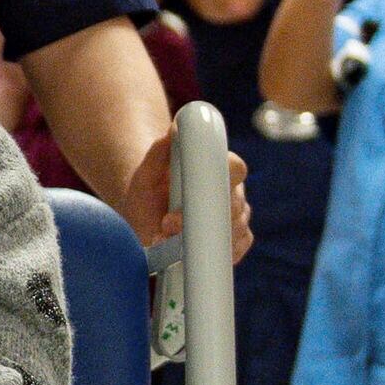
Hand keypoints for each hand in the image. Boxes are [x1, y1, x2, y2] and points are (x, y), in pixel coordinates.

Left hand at [117, 134, 254, 260]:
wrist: (148, 217)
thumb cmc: (148, 192)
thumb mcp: (146, 174)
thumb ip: (158, 151)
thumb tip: (173, 129)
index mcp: (217, 165)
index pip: (235, 167)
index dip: (216, 181)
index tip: (188, 195)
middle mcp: (232, 189)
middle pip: (236, 204)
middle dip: (204, 218)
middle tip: (168, 225)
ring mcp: (237, 215)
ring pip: (239, 228)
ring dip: (209, 239)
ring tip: (175, 244)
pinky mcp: (236, 239)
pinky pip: (239, 247)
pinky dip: (220, 254)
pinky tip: (197, 255)